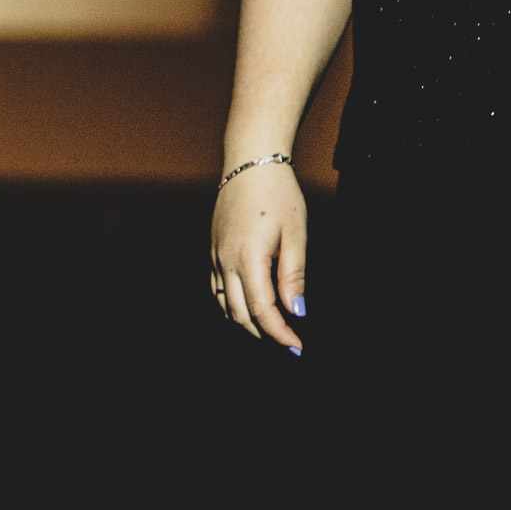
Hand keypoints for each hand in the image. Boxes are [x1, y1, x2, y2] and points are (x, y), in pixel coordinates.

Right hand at [210, 157, 306, 351]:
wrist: (250, 162)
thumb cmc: (278, 195)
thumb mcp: (296, 235)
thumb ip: (294, 276)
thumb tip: (296, 311)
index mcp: (249, 260)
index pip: (262, 310)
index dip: (280, 333)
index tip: (297, 346)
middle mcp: (226, 262)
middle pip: (239, 314)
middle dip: (263, 334)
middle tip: (287, 343)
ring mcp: (215, 256)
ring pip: (223, 304)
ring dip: (244, 322)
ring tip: (269, 330)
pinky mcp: (213, 249)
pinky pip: (216, 288)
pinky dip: (229, 305)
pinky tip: (246, 306)